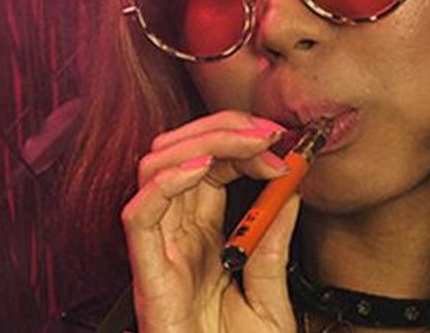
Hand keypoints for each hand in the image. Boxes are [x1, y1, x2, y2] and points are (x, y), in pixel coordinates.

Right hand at [121, 110, 298, 332]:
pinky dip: (165, 182)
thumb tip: (290, 192)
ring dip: (199, 143)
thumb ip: (274, 245)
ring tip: (244, 144)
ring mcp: (160, 255)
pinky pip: (139, 216)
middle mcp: (177, 240)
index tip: (281, 145)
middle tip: (266, 134)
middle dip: (221, 129)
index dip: (240, 143)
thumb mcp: (272, 299)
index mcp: (203, 238)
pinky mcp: (150, 278)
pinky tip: (199, 167)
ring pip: (153, 171)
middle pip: (179, 156)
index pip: (209, 167)